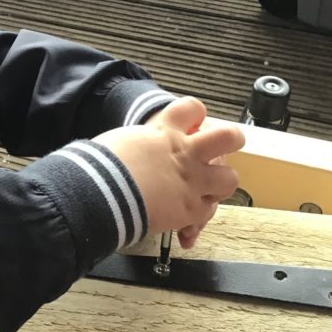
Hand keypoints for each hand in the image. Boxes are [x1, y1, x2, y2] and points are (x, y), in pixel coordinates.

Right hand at [93, 97, 244, 248]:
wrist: (101, 190)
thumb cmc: (100, 164)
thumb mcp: (121, 141)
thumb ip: (138, 142)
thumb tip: (128, 149)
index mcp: (164, 130)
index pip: (193, 108)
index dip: (196, 114)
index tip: (192, 123)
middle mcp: (185, 152)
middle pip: (227, 137)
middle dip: (230, 141)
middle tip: (223, 149)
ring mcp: (192, 180)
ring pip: (229, 179)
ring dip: (220, 185)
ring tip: (207, 191)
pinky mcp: (189, 209)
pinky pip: (208, 212)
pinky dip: (197, 218)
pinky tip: (185, 223)